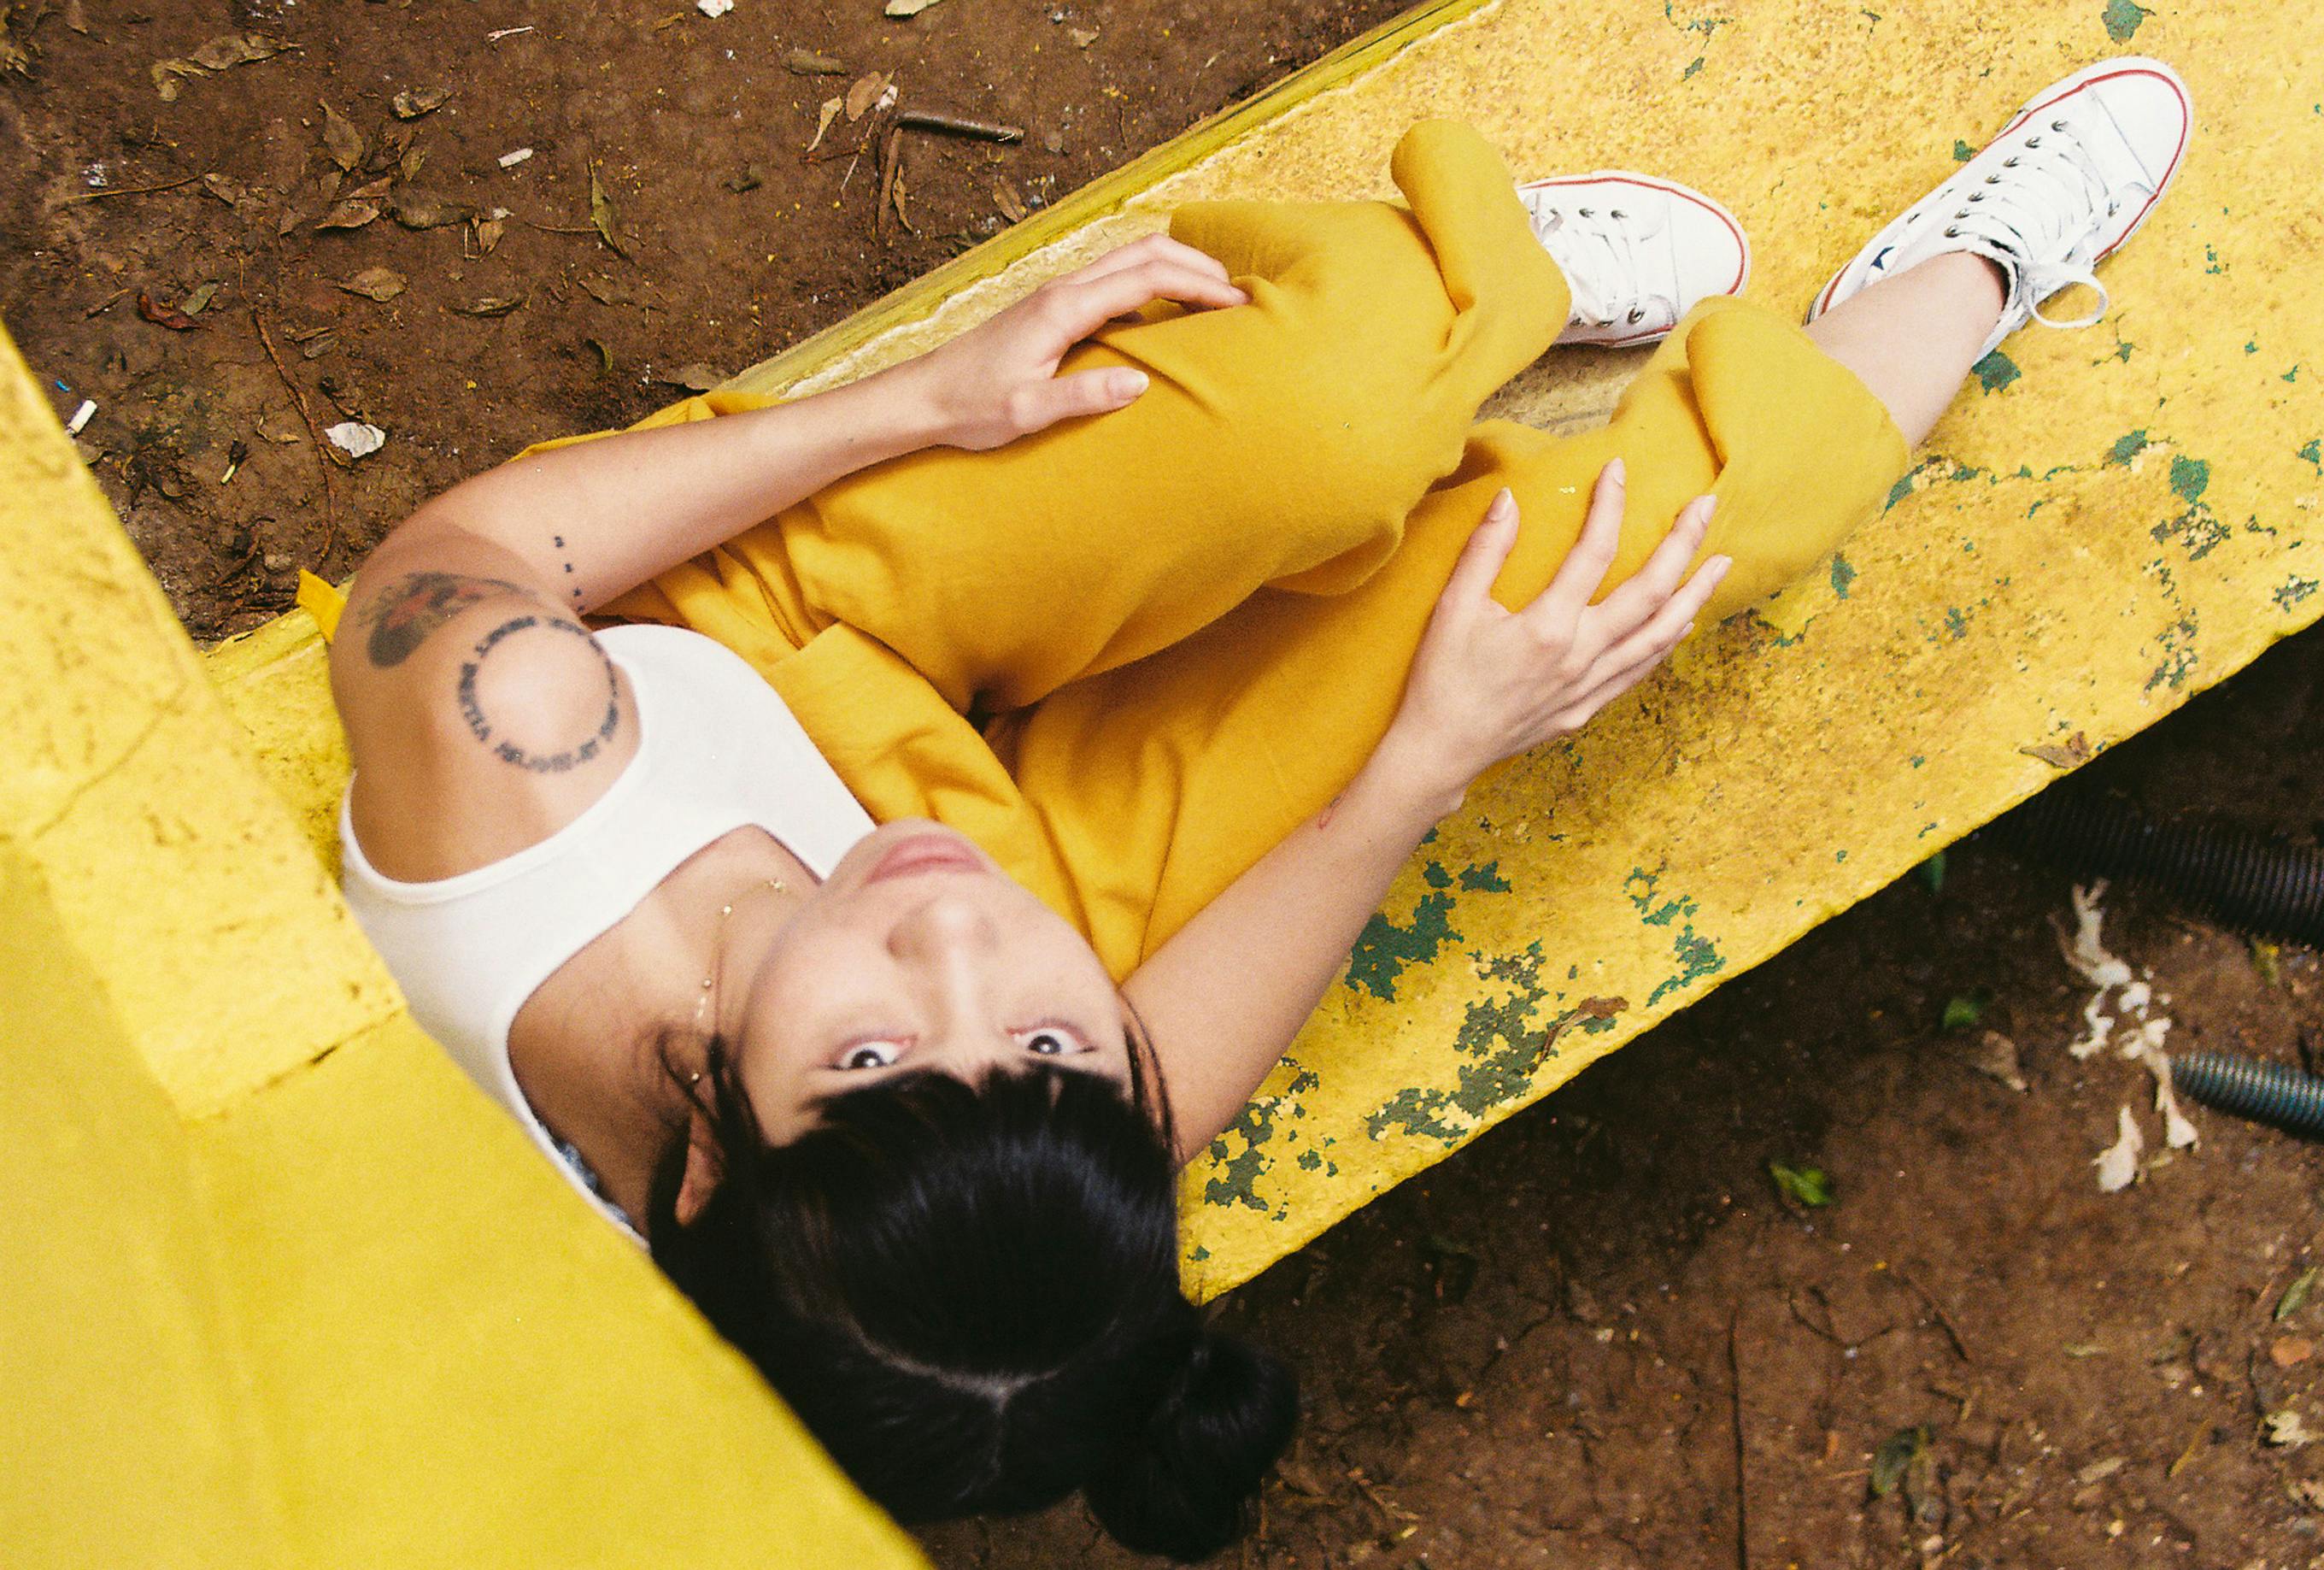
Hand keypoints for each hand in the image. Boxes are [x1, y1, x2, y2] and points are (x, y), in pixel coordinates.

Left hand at [904, 233, 1249, 451]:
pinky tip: (1165, 316)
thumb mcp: (1027, 412)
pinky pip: (1112, 282)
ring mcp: (1057, 294)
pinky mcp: (1053, 307)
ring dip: (1175, 267)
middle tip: (1239, 292)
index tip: (1238, 303)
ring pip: (1128, 259)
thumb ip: (1083, 396)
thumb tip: (1140, 381)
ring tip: (1214, 295)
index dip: (1199, 285)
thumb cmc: (970, 407)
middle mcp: (1062, 289)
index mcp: (1063, 308)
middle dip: (1198, 264)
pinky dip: (1150, 285)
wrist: (923, 397)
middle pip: (1144, 251)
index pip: (1147, 279)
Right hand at [1385, 460, 1730, 796]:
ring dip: (1693, 596)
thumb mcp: (1454, 608)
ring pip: (1658, 636)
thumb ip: (1485, 551)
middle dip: (1682, 545)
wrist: (1440, 750)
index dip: (1609, 506)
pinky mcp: (1586, 708)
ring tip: (1720, 563)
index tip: (1618, 470)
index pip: (1594, 553)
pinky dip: (1667, 643)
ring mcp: (1589, 686)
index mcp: (1548, 627)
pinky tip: (1683, 624)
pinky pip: (1640, 671)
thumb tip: (1508, 500)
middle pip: (1649, 593)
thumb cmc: (1441, 678)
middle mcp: (1581, 657)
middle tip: (1705, 506)